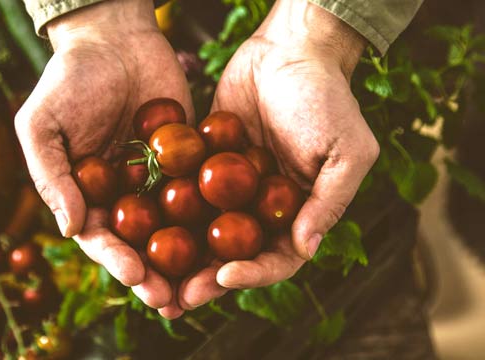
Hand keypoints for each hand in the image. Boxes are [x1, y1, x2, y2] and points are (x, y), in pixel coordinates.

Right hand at [14, 0, 190, 312]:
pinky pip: (202, 189)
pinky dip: (216, 213)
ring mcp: (158, 179)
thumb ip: (51, 176)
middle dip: (155, 273)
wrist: (114, 38)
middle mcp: (123, 195)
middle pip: (141, 243)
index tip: (134, 276)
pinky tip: (232, 233)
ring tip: (205, 283)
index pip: (100, 237)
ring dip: (188, 258)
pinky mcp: (189, 159)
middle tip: (173, 298)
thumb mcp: (42, 125)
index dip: (116, 259)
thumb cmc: (68, 80)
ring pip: (175, 227)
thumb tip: (70, 229)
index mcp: (86, 195)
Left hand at [174, 0, 378, 312]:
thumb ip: (328, 201)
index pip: (277, 259)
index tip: (224, 277)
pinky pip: (183, 192)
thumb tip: (306, 249)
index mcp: (299, 214)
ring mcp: (231, 189)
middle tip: (176, 299)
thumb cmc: (327, 98)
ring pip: (203, 232)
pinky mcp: (204, 163)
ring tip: (151, 275)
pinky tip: (138, 226)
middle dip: (205, 279)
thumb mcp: (346, 151)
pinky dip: (163, 211)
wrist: (290, 49)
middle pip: (233, 256)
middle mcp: (263, 209)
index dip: (252, 274)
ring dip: (180, 258)